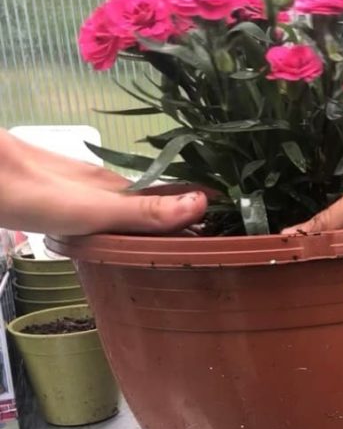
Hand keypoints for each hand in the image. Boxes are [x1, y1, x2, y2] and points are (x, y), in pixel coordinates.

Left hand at [0, 129, 208, 235]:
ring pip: (119, 205)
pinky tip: (107, 235)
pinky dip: (112, 223)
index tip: (225, 225)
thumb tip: (205, 203)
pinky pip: (95, 210)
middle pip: (146, 200)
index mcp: (115, 185)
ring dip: (143, 222)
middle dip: (174, 218)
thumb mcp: (94, 208)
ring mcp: (74, 187)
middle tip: (199, 245)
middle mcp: (99, 182)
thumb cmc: (31, 192)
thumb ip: (145, 211)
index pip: (170, 196)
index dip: (196, 209)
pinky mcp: (51, 195)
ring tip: (164, 246)